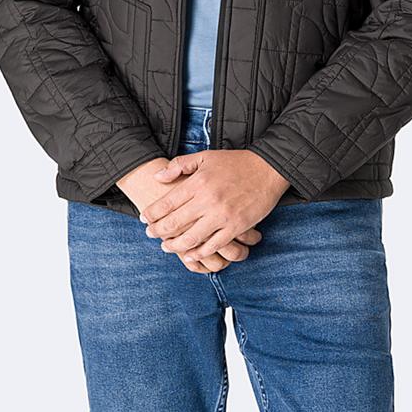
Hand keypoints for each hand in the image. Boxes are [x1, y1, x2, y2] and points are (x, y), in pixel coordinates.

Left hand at [139, 149, 289, 263]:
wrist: (267, 169)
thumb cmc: (234, 162)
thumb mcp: (205, 157)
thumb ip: (180, 165)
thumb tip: (158, 176)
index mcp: (198, 182)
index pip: (167, 203)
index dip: (151, 213)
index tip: (144, 218)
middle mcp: (207, 200)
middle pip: (174, 223)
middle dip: (158, 232)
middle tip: (150, 234)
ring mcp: (222, 215)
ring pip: (191, 239)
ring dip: (175, 246)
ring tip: (167, 247)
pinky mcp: (236, 227)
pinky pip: (213, 246)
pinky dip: (199, 253)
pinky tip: (190, 254)